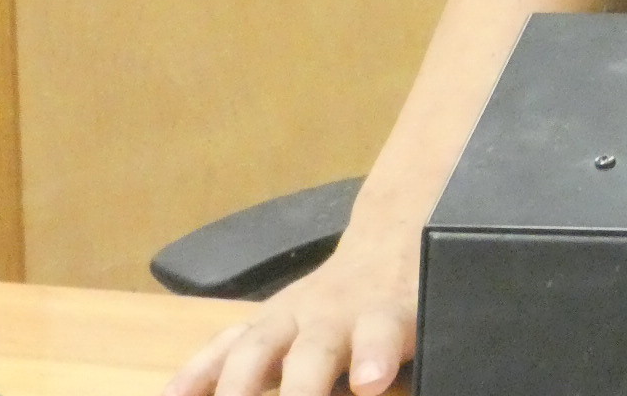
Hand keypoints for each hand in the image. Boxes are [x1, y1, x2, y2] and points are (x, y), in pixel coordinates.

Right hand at [164, 234, 416, 395]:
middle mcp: (332, 314)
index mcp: (386, 315)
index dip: (374, 357)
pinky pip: (224, 348)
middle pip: (312, 350)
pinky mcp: (262, 324)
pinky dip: (197, 374)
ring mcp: (290, 317)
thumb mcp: (429, 322)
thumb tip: (394, 370)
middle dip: (298, 390)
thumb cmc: (410, 303)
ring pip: (257, 347)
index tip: (372, 380)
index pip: (381, 336)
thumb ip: (408, 353)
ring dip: (235, 387)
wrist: (389, 245)